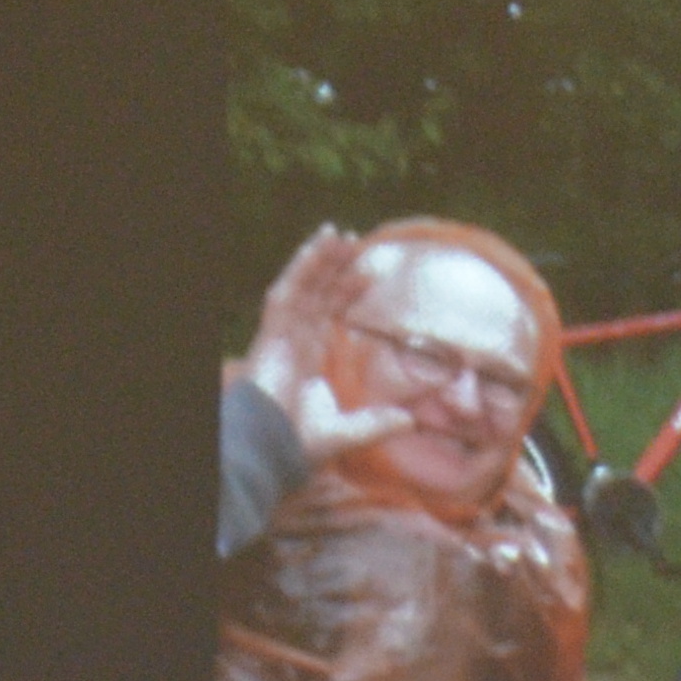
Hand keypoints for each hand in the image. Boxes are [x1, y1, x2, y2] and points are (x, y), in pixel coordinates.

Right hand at [239, 225, 406, 458]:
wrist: (270, 449)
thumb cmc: (299, 444)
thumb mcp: (349, 432)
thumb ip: (377, 423)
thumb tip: (411, 421)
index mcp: (309, 359)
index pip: (330, 314)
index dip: (347, 291)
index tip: (370, 272)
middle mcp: (294, 341)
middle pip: (317, 294)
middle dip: (335, 266)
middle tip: (357, 240)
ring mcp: (281, 335)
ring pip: (303, 286)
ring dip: (320, 258)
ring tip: (339, 232)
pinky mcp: (271, 334)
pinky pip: (287, 293)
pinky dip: (302, 268)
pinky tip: (318, 246)